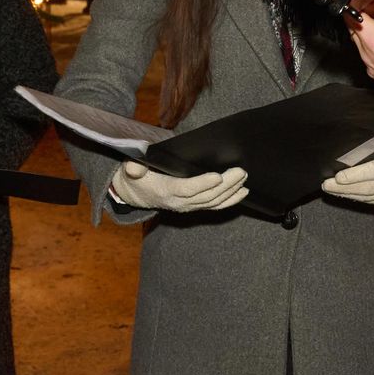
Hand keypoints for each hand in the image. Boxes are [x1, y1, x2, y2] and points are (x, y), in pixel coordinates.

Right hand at [110, 161, 247, 211]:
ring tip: (244, 179)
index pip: (187, 188)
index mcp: (165, 190)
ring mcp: (188, 206)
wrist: (136, 194)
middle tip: (240, 172)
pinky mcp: (194, 207)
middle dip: (225, 185)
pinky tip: (242, 192)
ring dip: (231, 191)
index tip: (217, 176)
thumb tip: (133, 167)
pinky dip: (230, 200)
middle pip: (206, 196)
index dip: (202, 184)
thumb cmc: (136, 176)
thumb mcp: (130, 169)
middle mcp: (179, 202)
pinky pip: (214, 206)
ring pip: (213, 202)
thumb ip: (133, 168)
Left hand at [320, 149, 373, 205]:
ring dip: (345, 194)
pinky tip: (343, 194)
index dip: (354, 176)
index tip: (338, 176)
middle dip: (343, 188)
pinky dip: (355, 197)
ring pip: (366, 196)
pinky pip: (369, 201)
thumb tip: (353, 138)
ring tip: (329, 189)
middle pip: (366, 187)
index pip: (373, 171)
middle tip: (325, 185)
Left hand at [350, 0, 373, 95]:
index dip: (352, 6)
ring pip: (361, 46)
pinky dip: (372, 47)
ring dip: (365, 34)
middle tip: (365, 5)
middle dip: (358, 19)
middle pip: (354, 32)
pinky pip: (369, 58)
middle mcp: (369, 56)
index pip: (354, 19)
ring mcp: (373, 69)